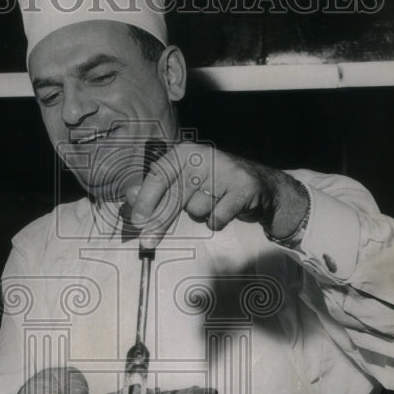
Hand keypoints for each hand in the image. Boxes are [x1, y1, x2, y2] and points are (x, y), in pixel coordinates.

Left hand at [127, 141, 307, 248]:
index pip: (159, 175)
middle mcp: (204, 155)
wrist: (263, 189)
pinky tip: (227, 210)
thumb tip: (130, 196)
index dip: (146, 199)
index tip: (136, 221)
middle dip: (160, 221)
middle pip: (174, 196)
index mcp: (185, 152)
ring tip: (214, 203)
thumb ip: (159, 192)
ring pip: (196, 209)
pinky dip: (218, 221)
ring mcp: (226, 169)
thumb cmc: (215, 187)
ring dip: (200, 214)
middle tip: (147, 241)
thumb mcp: (184, 186)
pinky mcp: (243, 187)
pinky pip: (217, 218)